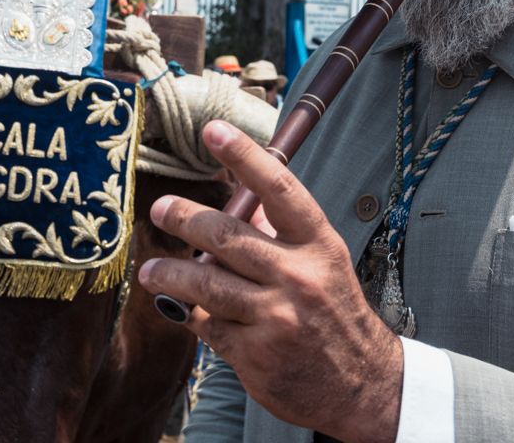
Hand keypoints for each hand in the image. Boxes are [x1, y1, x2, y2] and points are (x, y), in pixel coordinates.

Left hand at [138, 120, 402, 442]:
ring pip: (205, 285)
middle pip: (228, 236)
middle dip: (186, 218)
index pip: (279, 190)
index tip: (214, 131)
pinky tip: (185, 311)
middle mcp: (298, 276)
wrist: (361, 383)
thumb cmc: (336, 312)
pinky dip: (192, 316)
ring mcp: (275, 317)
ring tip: (151, 270)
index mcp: (319, 244)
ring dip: (170, 273)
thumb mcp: (323, 263)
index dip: (245, 157)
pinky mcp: (255, 354)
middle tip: (161, 209)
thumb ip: (282, 233)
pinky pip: (208, 325)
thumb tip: (238, 201)